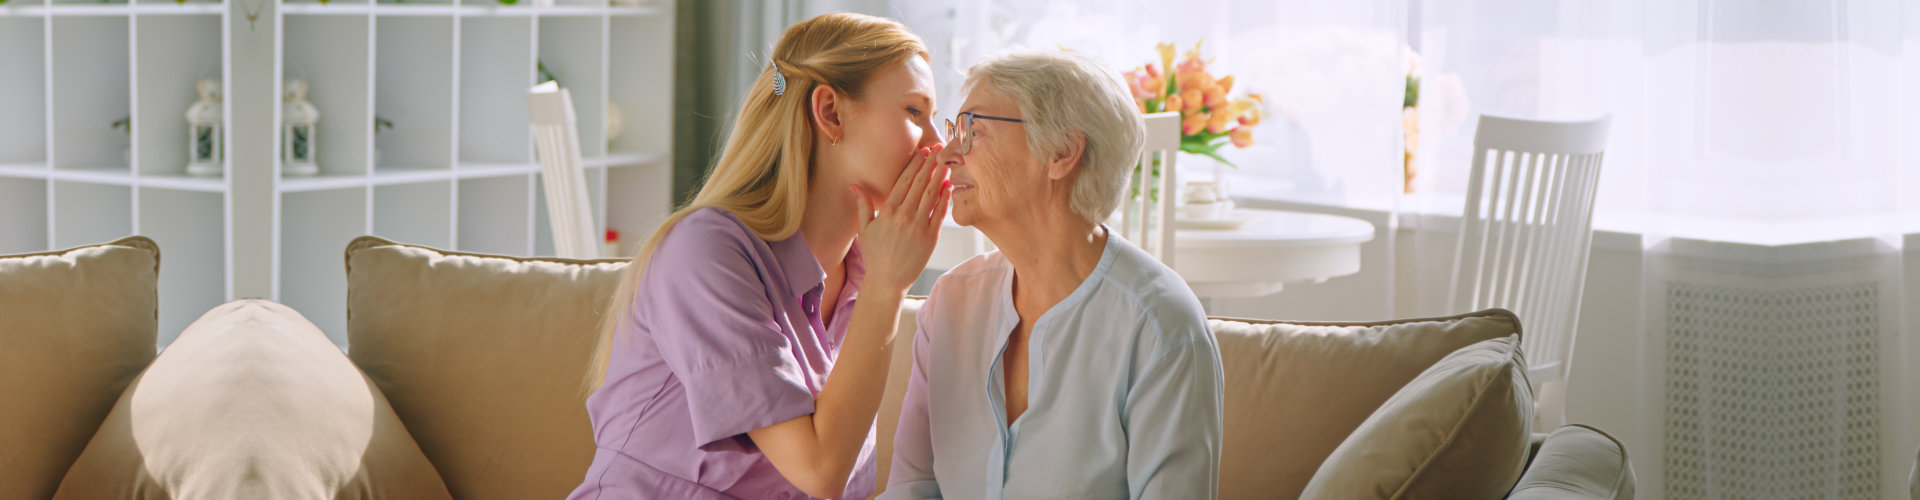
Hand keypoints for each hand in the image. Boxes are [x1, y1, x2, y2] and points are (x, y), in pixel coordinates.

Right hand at [850, 144, 950, 292]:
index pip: (904, 180)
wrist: (888, 281)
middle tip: (938, 149)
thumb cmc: (875, 255)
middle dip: (930, 164)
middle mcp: (904, 215)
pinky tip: (949, 185)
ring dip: (939, 176)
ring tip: (945, 162)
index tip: (922, 152)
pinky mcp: (931, 237)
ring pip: (931, 194)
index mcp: (887, 211)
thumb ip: (863, 205)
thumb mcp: (864, 229)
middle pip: (920, 183)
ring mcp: (919, 226)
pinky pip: (940, 213)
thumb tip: (855, 186)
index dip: (915, 164)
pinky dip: (945, 198)